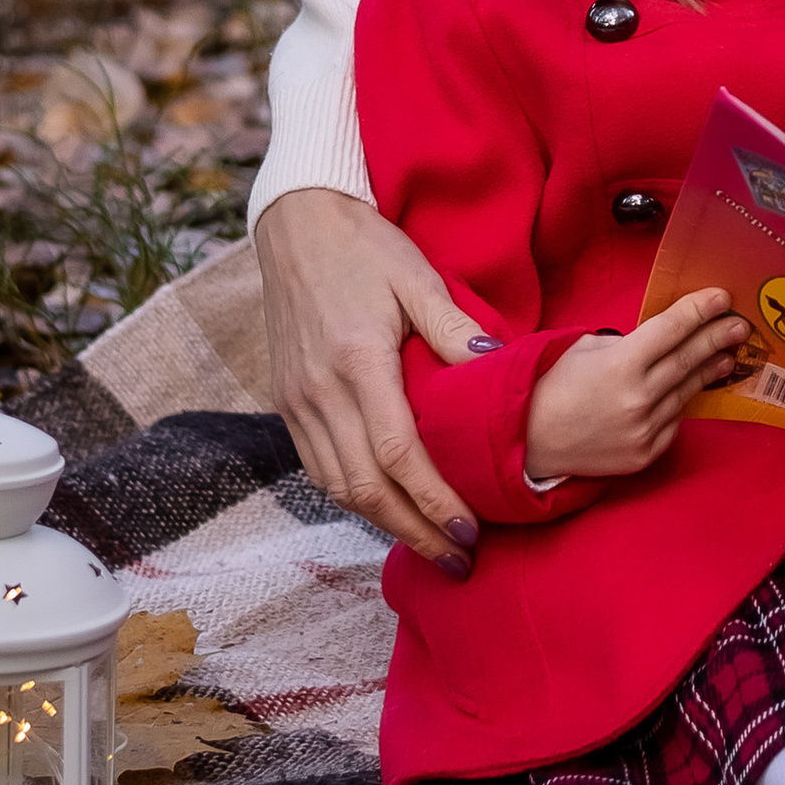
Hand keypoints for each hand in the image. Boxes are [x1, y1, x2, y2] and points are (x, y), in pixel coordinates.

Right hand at [255, 186, 489, 568]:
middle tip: (458, 559)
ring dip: (383, 525)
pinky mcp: (287, 403)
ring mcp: (297, 401)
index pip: (396, 454)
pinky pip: (318, 468)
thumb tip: (497, 366)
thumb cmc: (364, 246)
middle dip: (413, 531)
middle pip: (364, 488)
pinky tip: (386, 509)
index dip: (433, 501)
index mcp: (357, 360)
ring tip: (429, 545)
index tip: (469, 530)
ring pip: (336, 487)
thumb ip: (453, 327)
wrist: (295, 225)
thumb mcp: (416, 275)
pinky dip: (353, 498)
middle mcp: (320, 391)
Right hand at [525, 290, 751, 483]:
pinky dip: (679, 405)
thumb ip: (628, 344)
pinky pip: (673, 422)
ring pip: (685, 392)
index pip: (671, 331)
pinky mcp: (645, 454)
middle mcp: (638, 398)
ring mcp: (644, 430)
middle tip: (739, 324)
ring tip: (726, 355)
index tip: (722, 297)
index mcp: (620, 365)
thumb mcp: (585, 349)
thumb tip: (662, 340)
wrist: (528, 440)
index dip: (699, 312)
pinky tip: (687, 391)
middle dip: (717, 338)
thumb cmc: (552, 386)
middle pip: (688, 360)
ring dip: (708, 371)